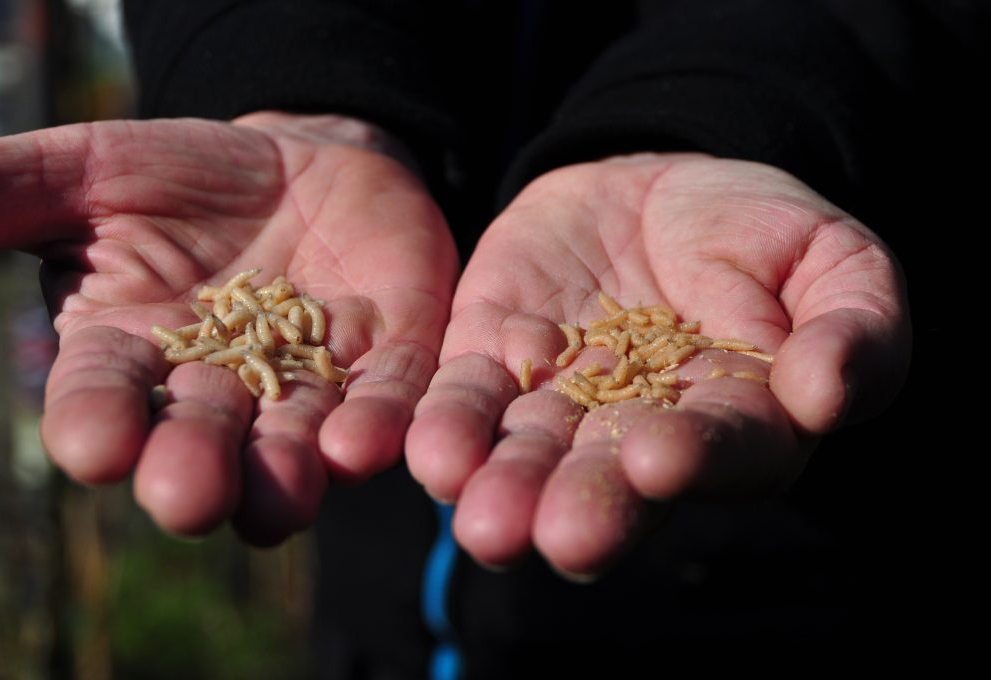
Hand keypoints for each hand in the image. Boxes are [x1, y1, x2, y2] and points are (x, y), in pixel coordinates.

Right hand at [0, 112, 456, 544]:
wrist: (305, 160)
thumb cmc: (185, 176)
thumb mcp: (86, 173)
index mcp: (133, 353)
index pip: (104, 399)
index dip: (98, 424)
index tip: (95, 447)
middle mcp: (218, 389)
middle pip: (201, 443)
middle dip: (194, 469)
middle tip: (185, 496)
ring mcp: (308, 382)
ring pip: (293, 446)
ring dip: (285, 476)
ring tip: (279, 498)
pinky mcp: (387, 361)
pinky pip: (384, 402)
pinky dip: (375, 425)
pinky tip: (360, 446)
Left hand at [405, 153, 907, 577]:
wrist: (659, 186)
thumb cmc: (759, 233)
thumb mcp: (832, 259)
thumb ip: (854, 325)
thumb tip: (828, 392)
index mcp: (736, 424)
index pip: (722, 452)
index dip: (696, 458)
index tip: (661, 459)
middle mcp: (637, 434)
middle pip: (612, 481)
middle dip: (586, 507)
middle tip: (559, 536)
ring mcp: (558, 400)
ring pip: (529, 455)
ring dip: (504, 488)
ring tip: (482, 519)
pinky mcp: (493, 356)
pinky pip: (467, 397)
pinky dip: (449, 425)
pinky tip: (430, 453)